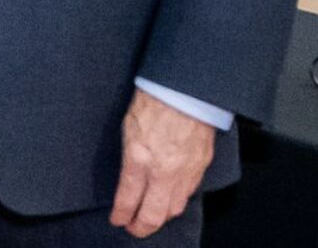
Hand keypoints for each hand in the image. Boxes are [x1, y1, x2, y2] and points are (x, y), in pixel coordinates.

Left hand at [108, 88, 215, 237]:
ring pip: (174, 209)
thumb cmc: (152, 102)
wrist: (185, 89)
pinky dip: (178, 201)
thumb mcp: (128, 129)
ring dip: (161, 217)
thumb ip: (130, 158)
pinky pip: (189, 193)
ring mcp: (184, 171)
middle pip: (152, 214)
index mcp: (139, 159)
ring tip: (151, 218)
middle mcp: (163, 171)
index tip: (117, 220)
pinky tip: (171, 201)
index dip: (120, 215)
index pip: (127, 200)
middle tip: (133, 229)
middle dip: (141, 227)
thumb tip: (129, 179)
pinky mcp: (200, 166)